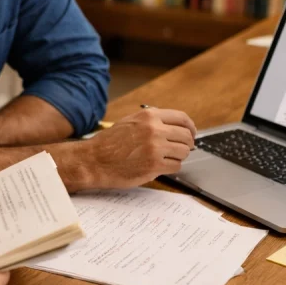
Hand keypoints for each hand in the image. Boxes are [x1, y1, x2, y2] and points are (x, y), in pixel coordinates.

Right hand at [76, 108, 196, 189]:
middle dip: (186, 144)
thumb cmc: (109, 143)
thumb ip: (152, 121)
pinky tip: (159, 166)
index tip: (191, 134)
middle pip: (186, 136)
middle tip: (180, 149)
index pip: (182, 118)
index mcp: (149, 117)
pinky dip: (170, 167)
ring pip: (183, 152)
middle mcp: (154, 130)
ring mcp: (155, 148)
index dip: (190, 127)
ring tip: (166, 159)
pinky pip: (176, 166)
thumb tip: (174, 126)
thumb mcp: (130, 122)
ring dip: (178, 157)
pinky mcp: (154, 166)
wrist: (94, 160)